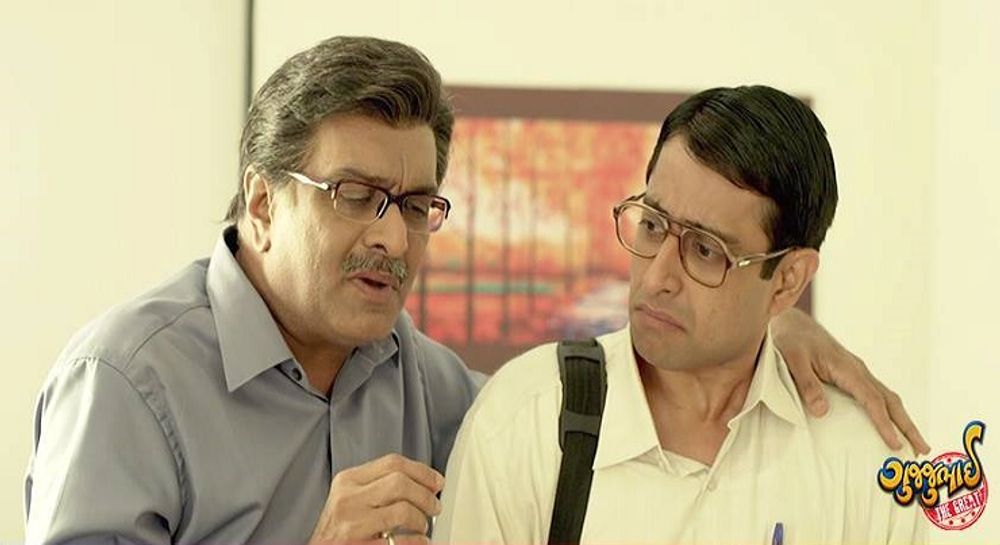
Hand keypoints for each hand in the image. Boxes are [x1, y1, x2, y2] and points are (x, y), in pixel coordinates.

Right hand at [309, 454, 443, 544]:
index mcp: (348, 480)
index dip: (422, 471)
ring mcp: (352, 524)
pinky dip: (416, 542)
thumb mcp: (351, 497)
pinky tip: (419, 542)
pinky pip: (398, 542)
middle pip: (400, 483)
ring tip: (422, 527)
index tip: (437, 482)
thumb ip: (379, 485)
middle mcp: (348, 499)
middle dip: (425, 495)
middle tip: (434, 507)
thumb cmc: (338, 528)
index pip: (393, 463)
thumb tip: (424, 482)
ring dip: (421, 520)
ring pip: (403, 511)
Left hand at [772, 308, 929, 454]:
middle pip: (890, 401)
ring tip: (914, 445)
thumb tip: (822, 412)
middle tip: (923, 450)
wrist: (792, 323)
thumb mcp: (793, 360)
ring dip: (903, 421)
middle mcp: (858, 371)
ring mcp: (857, 373)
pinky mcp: (852, 375)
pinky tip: (889, 426)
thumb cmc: (790, 341)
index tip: (895, 445)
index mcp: (847, 369)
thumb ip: (807, 384)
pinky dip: (888, 413)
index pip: (873, 400)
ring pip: (887, 398)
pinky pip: (876, 396)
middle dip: (908, 426)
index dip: (884, 423)